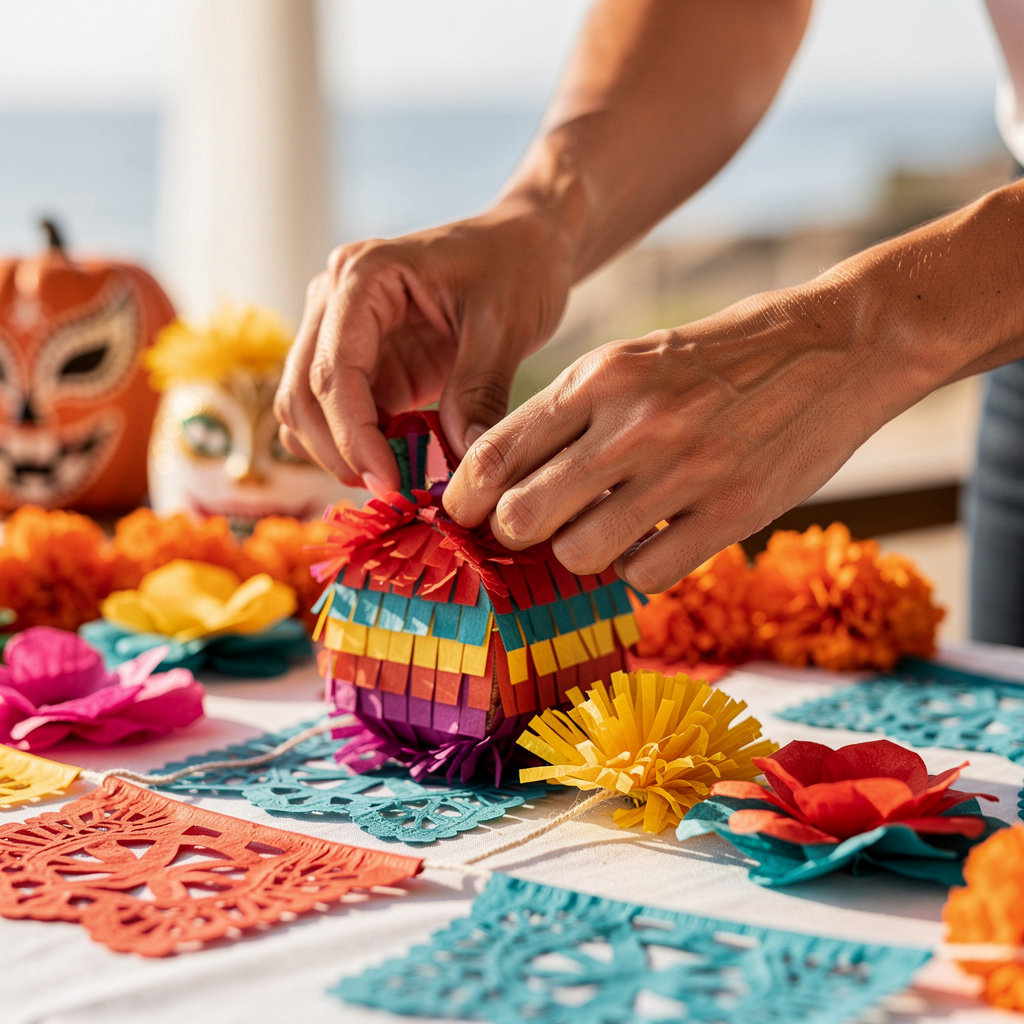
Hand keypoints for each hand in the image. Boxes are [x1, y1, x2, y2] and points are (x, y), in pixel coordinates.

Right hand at [274, 203, 574, 490]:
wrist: (526, 246)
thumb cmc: (518, 266)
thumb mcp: (506, 324)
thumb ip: (478, 389)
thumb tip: (460, 459)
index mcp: (364, 276)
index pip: (334, 370)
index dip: (353, 436)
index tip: (389, 483)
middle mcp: (335, 299)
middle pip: (302, 393)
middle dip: (338, 452)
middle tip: (391, 494)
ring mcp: (340, 331)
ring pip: (305, 410)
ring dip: (339, 453)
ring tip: (397, 482)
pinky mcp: (361, 362)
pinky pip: (335, 415)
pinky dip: (355, 447)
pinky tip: (399, 463)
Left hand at [443, 284, 903, 592]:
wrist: (840, 344)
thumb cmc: (721, 355)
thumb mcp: (635, 358)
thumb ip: (571, 416)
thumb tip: (508, 485)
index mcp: (599, 376)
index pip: (494, 455)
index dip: (464, 499)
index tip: (464, 515)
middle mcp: (633, 423)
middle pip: (523, 517)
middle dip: (514, 534)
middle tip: (533, 528)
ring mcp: (686, 471)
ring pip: (580, 555)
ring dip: (580, 554)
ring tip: (602, 531)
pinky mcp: (735, 513)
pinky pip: (647, 574)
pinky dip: (638, 568)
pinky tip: (653, 541)